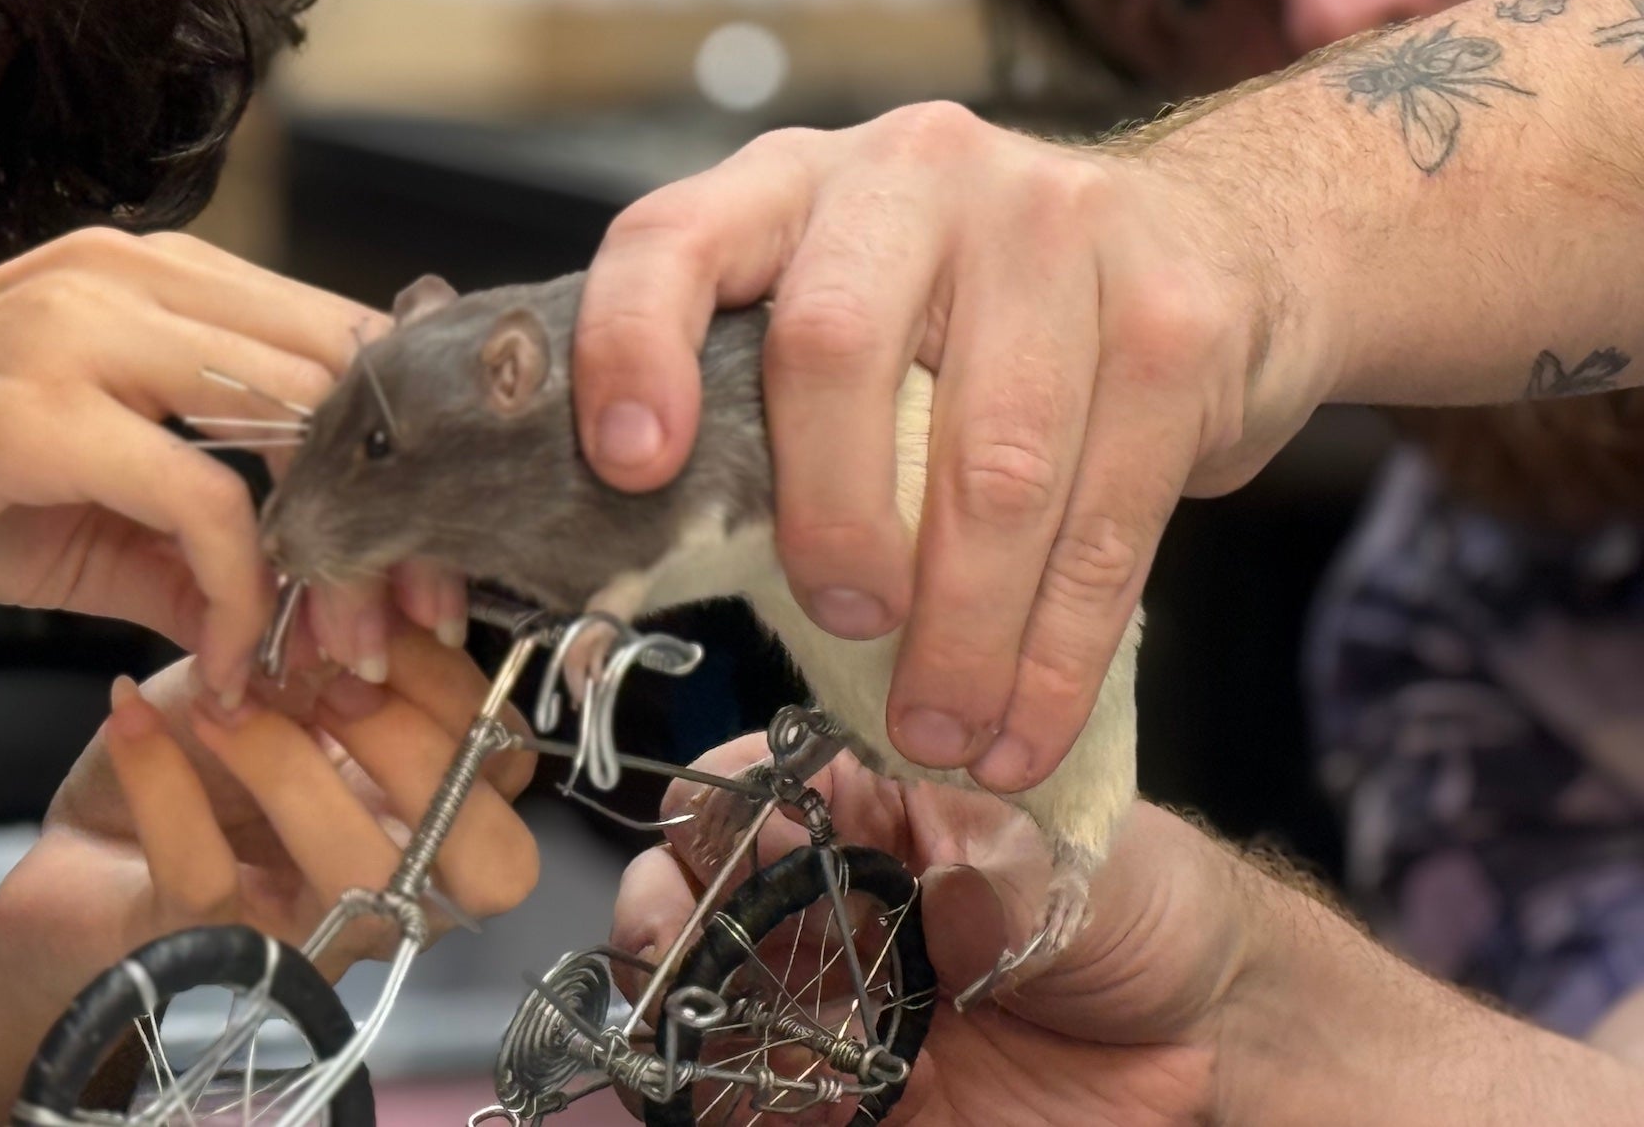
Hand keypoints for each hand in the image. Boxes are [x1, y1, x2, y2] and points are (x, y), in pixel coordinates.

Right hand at [0, 227, 379, 698]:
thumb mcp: (71, 510)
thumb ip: (185, 541)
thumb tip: (294, 608)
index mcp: (145, 274)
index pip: (333, 339)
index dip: (396, 454)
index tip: (420, 566)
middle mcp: (126, 275)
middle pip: (340, 378)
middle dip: (394, 514)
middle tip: (407, 624)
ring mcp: (80, 328)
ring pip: (294, 429)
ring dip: (337, 563)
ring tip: (336, 656)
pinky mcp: (36, 405)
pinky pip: (204, 504)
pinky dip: (241, 598)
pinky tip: (226, 666)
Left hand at [0, 629, 536, 1011]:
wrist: (85, 845)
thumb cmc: (203, 759)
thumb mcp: (275, 675)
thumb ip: (335, 640)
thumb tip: (371, 589)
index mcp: (431, 814)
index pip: (506, 766)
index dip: (451, 688)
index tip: (370, 620)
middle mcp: (399, 889)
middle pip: (492, 861)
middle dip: (420, 755)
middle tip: (329, 686)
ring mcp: (314, 935)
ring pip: (360, 875)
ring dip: (288, 764)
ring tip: (219, 702)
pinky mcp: (214, 957)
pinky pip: (209, 879)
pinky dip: (166, 783)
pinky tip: (130, 719)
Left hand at [571, 105, 1339, 789]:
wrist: (1226, 232)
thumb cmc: (983, 310)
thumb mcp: (851, 308)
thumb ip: (759, 400)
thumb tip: (659, 571)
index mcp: (795, 182)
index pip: (675, 238)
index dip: (632, 346)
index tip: (628, 466)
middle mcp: (917, 175)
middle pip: (835, 347)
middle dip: (829, 519)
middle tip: (842, 627)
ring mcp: (1058, 230)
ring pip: (991, 462)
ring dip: (960, 631)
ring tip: (938, 733)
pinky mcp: (1176, 319)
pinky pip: (1108, 517)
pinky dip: (1057, 650)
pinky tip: (1022, 725)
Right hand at [612, 733, 1249, 1126]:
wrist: (1216, 1044)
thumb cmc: (1152, 912)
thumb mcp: (1091, 865)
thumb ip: (1005, 866)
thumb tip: (942, 874)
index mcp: (879, 811)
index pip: (765, 783)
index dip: (730, 799)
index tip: (732, 831)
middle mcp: (832, 898)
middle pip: (700, 886)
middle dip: (664, 901)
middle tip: (671, 933)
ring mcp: (829, 999)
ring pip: (701, 992)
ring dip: (670, 1001)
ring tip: (681, 1018)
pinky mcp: (846, 1095)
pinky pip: (748, 1097)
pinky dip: (712, 1093)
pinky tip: (717, 1090)